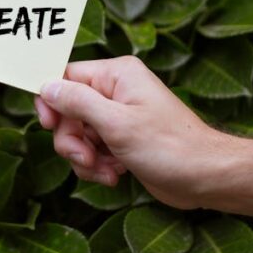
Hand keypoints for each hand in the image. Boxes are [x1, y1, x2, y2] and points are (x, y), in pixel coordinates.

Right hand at [34, 56, 239, 209]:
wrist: (206, 177)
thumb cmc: (169, 147)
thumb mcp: (116, 123)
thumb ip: (77, 102)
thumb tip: (46, 86)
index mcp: (117, 74)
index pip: (66, 76)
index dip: (51, 100)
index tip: (48, 124)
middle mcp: (116, 90)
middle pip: (68, 110)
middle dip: (72, 139)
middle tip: (86, 158)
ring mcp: (119, 116)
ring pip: (78, 133)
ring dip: (84, 157)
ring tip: (106, 170)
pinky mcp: (122, 139)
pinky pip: (92, 149)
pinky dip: (97, 165)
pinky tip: (115, 175)